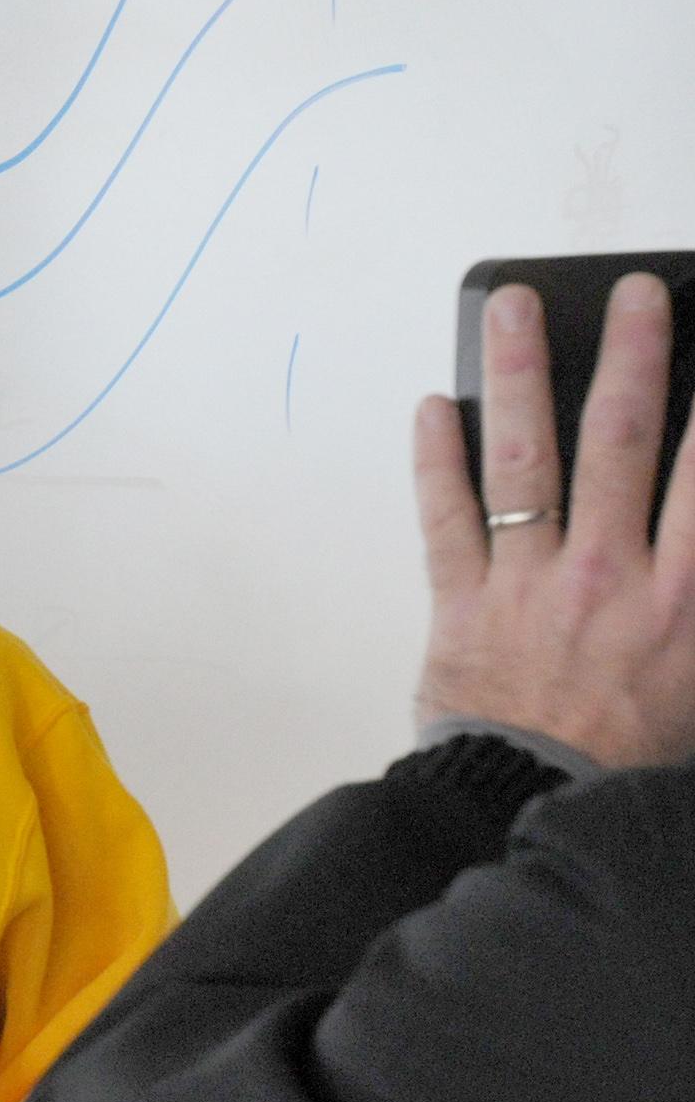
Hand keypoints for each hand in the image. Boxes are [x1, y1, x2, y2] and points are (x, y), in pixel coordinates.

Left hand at [414, 275, 694, 769]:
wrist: (541, 809)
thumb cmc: (633, 751)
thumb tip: (688, 516)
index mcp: (688, 595)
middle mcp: (611, 574)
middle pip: (624, 440)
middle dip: (632, 354)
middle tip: (635, 292)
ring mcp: (530, 584)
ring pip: (526, 458)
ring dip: (520, 373)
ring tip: (511, 309)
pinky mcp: (462, 605)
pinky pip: (445, 517)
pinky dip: (437, 458)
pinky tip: (433, 404)